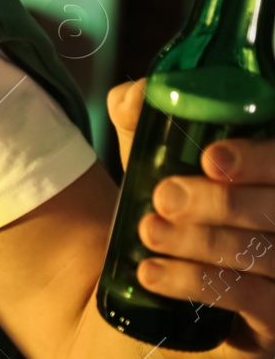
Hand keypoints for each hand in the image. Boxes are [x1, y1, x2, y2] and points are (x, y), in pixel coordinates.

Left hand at [107, 79, 274, 355]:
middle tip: (164, 196)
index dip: (258, 158)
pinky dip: (196, 283)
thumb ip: (146, 118)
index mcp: (272, 174)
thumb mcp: (158, 154)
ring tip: (149, 230)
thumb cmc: (175, 199)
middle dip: (221, 203)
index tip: (210, 159)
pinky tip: (151, 272)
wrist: (165, 269)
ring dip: (202, 242)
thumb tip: (136, 95)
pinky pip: (253, 302)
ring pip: (265, 255)